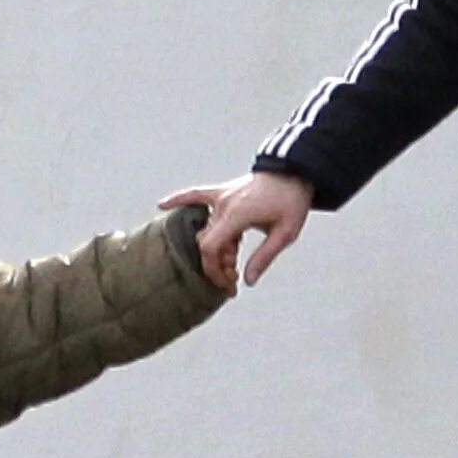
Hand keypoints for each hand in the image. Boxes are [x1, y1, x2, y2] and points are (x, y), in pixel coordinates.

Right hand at [160, 170, 314, 293]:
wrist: (295, 173)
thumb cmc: (292, 202)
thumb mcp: (285, 234)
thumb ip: (264, 257)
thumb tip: (247, 281)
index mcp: (238, 215)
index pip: (211, 248)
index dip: (214, 270)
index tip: (227, 285)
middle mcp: (223, 206)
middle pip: (207, 243)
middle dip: (218, 265)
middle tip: (235, 277)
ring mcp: (220, 197)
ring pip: (206, 230)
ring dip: (215, 250)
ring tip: (233, 259)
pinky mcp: (222, 191)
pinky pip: (195, 195)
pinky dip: (178, 199)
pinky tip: (161, 205)